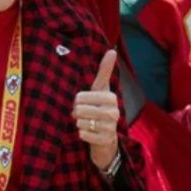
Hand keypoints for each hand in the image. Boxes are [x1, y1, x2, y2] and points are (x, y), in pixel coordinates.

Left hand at [75, 50, 120, 169]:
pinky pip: (83, 134)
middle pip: (79, 110)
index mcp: (110, 97)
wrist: (107, 138)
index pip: (80, 97)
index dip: (77, 101)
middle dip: (77, 113)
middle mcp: (113, 112)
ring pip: (80, 122)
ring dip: (79, 124)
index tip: (83, 103)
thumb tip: (112, 50)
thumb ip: (105, 70)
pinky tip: (89, 133)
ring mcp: (111, 127)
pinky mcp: (105, 140)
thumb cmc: (101, 108)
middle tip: (84, 115)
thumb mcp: (101, 89)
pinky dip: (82, 134)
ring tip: (87, 123)